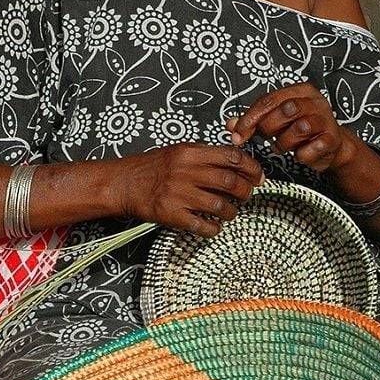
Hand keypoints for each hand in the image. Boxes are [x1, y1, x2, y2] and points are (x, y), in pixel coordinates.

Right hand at [111, 143, 263, 237]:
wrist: (122, 183)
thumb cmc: (151, 167)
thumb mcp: (177, 151)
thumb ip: (203, 155)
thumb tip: (236, 161)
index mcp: (188, 153)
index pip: (231, 157)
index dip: (251, 167)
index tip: (257, 176)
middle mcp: (185, 171)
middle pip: (229, 182)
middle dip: (245, 191)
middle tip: (246, 195)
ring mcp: (178, 194)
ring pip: (221, 206)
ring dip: (232, 212)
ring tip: (229, 212)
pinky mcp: (172, 214)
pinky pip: (203, 226)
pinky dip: (214, 228)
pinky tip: (213, 225)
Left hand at [226, 83, 355, 172]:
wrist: (331, 146)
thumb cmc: (298, 128)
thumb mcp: (274, 120)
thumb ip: (253, 120)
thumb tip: (230, 124)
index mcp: (299, 90)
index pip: (268, 100)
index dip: (249, 119)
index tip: (237, 135)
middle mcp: (315, 101)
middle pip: (285, 110)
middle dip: (270, 128)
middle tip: (268, 137)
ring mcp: (326, 120)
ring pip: (299, 129)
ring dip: (285, 143)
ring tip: (283, 145)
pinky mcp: (332, 139)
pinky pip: (310, 150)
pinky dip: (300, 155)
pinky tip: (301, 153)